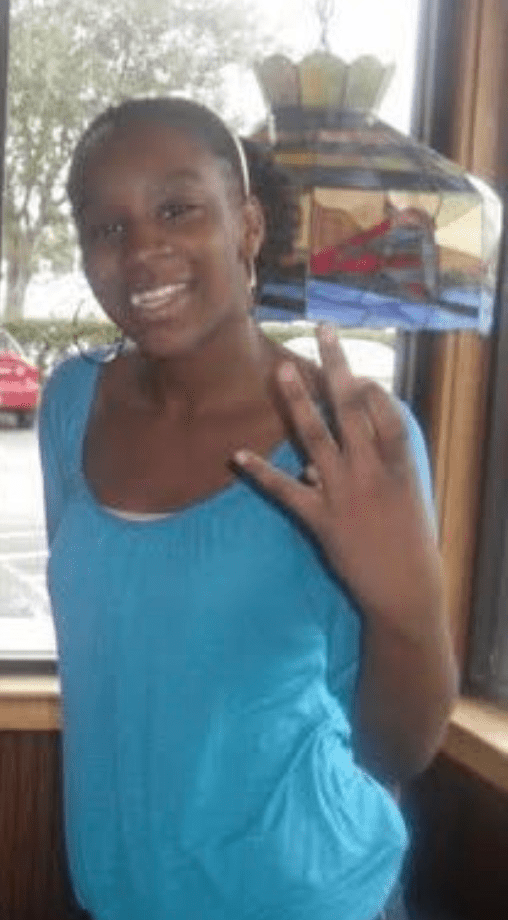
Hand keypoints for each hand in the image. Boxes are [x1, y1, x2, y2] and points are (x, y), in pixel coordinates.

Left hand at [233, 326, 442, 643]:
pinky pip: (285, 491)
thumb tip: (309, 463)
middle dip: (336, 366)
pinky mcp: (322, 519)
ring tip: (281, 369)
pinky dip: (261, 473)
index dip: (368, 384)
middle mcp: (372, 470)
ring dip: (297, 401)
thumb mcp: (401, 500)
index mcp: (399, 463)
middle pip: (352, 408)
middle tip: (323, 329)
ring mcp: (346, 493)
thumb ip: (362, 473)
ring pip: (317, 437)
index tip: (354, 368)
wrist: (405, 590)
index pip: (383, 410)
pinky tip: (238, 455)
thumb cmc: (406, 544)